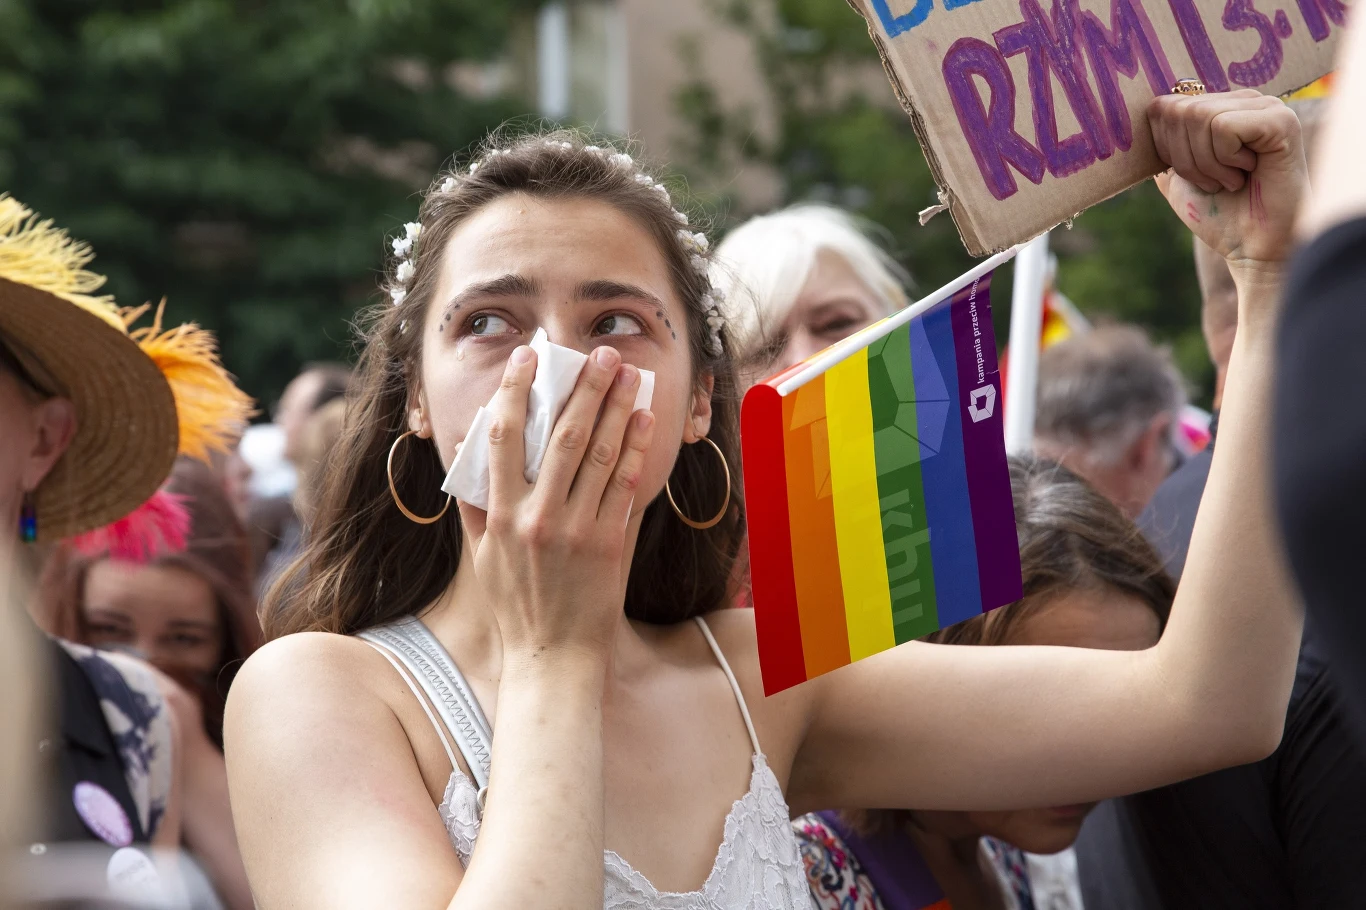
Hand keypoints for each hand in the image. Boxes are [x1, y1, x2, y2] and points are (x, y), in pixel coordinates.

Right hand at [458, 344, 655, 662]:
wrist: (553, 656)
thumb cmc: (516, 605)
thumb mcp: (482, 555)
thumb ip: (474, 504)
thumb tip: (468, 451)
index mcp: (502, 515)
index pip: (505, 438)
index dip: (516, 392)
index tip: (528, 357)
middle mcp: (538, 517)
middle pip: (563, 436)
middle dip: (583, 388)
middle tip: (598, 352)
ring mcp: (577, 529)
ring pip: (600, 454)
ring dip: (616, 408)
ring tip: (627, 372)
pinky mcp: (610, 543)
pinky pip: (624, 485)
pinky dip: (634, 449)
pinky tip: (643, 420)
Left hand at [1148, 90, 1306, 274]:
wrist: (1252, 247)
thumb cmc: (1219, 214)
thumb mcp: (1176, 178)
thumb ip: (1162, 146)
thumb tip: (1145, 117)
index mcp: (1220, 108)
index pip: (1164, 107)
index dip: (1166, 148)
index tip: (1194, 176)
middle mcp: (1244, 100)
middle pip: (1180, 110)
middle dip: (1185, 159)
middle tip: (1214, 183)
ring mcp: (1266, 106)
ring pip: (1200, 116)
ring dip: (1206, 163)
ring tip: (1231, 181)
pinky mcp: (1281, 120)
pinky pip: (1223, 127)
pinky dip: (1225, 160)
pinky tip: (1247, 174)